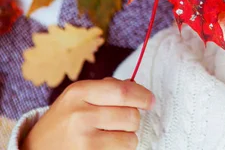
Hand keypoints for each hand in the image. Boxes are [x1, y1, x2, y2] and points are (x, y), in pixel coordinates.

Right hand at [21, 77, 154, 149]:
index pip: (123, 91)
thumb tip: (138, 89)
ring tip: (110, 136)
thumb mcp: (78, 97)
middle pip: (131, 115)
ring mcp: (83, 140)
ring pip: (130, 138)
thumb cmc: (64, 121)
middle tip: (122, 122)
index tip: (151, 101)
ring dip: (127, 138)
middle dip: (133, 119)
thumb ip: (108, 89)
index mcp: (79, 92)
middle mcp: (80, 114)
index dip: (143, 96)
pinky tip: (105, 147)